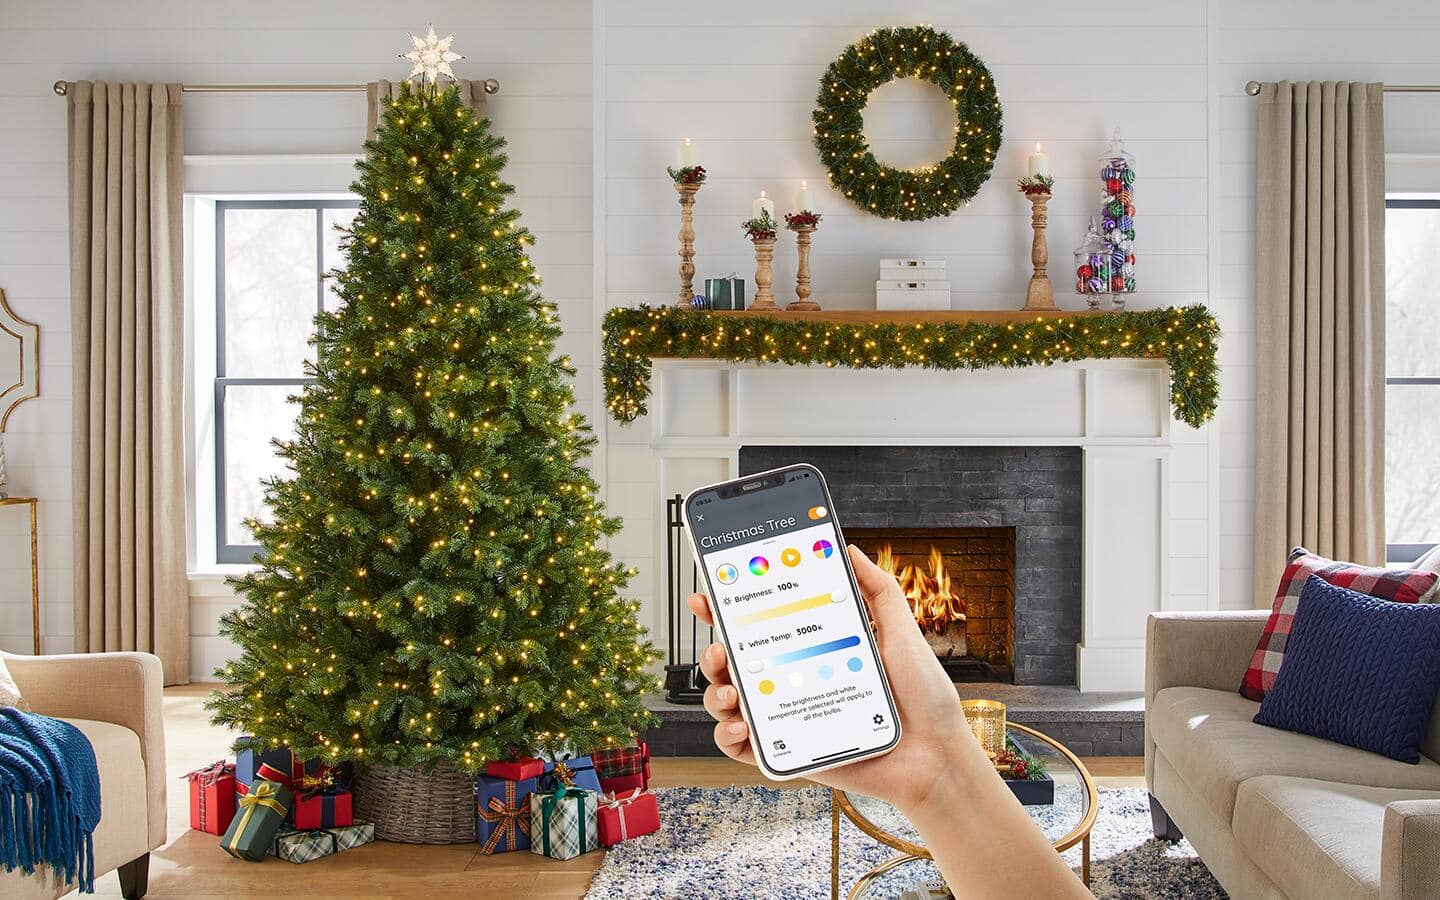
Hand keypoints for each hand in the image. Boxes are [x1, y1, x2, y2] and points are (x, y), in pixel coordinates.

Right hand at [690, 544, 974, 812]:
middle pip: (735, 663)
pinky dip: (728, 736)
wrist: (935, 755)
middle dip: (714, 653)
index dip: (728, 610)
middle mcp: (796, 679)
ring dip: (716, 694)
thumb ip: (878, 589)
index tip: (709, 596)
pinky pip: (743, 747)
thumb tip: (848, 549)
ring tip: (731, 691)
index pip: (763, 625)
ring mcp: (789, 716)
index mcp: (814, 648)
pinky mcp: (790, 751)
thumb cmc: (923, 698)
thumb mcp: (901, 633)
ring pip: (730, 702)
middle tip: (722, 651)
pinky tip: (741, 727)